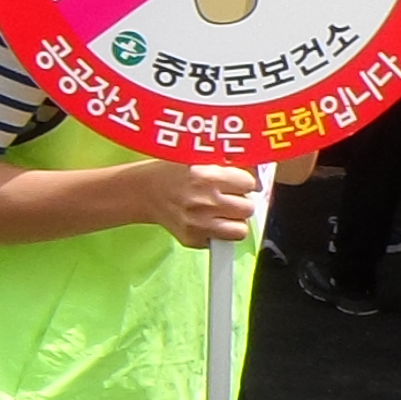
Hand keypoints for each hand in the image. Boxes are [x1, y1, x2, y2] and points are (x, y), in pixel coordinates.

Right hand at [138, 162, 260, 249]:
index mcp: (207, 175)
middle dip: (240, 203)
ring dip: (234, 222)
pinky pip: (221, 241)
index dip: (243, 182)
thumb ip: (228, 165)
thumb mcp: (198, 158)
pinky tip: (206, 221)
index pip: (249, 183)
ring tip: (221, 212)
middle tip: (228, 198)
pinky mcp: (193, 239)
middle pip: (247, 208)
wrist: (143, 192)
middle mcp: (204, 201)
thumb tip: (257, 178)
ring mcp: (198, 224)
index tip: (236, 183)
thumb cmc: (172, 173)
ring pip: (240, 230)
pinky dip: (218, 233)